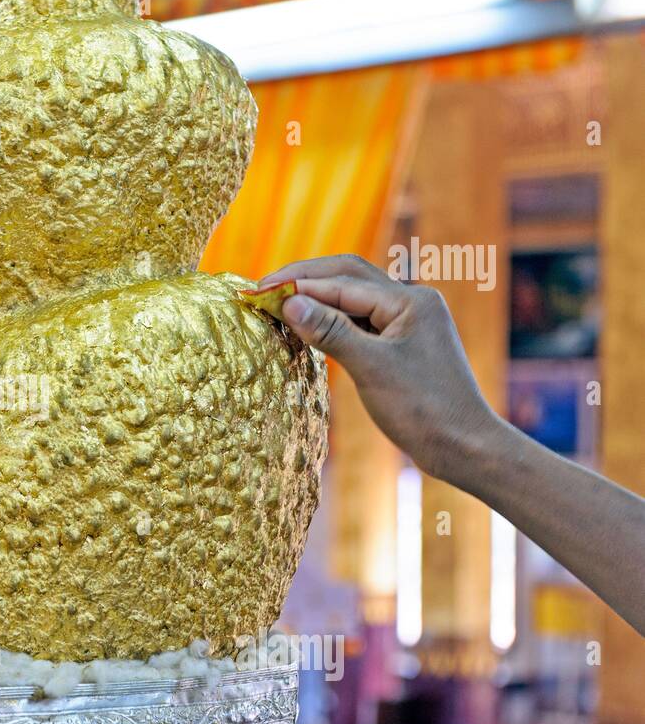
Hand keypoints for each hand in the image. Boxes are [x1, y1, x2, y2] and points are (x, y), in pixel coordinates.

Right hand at [262, 254, 501, 483]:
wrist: (464, 446)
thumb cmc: (423, 409)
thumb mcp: (371, 368)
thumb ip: (330, 331)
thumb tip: (289, 302)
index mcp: (410, 300)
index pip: (342, 282)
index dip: (298, 284)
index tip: (258, 291)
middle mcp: (411, 302)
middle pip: (348, 276)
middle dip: (305, 280)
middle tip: (263, 289)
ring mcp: (408, 322)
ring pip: (353, 297)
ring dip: (317, 298)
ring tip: (279, 305)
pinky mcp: (403, 343)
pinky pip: (360, 321)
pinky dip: (332, 320)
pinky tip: (309, 328)